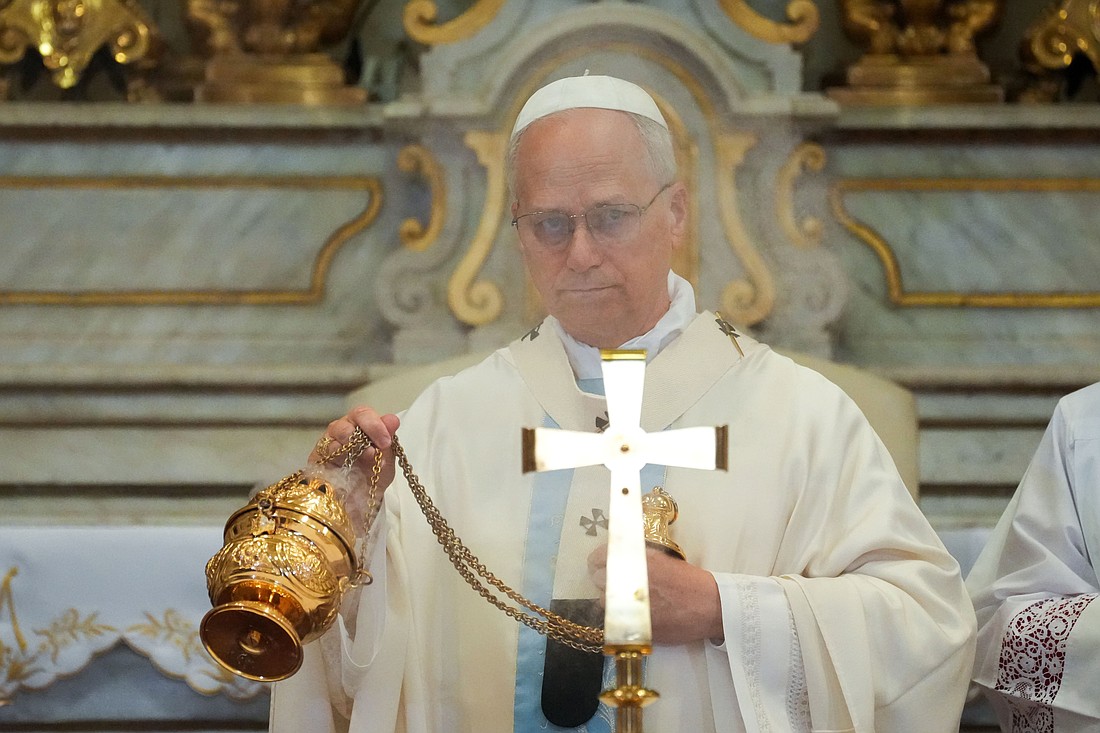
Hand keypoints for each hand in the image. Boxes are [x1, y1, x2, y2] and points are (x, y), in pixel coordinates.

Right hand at [310, 406, 400, 492]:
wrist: (360, 500)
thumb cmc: (373, 475)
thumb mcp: (387, 458)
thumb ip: (389, 438)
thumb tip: (392, 420)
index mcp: (361, 425)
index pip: (363, 413)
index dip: (375, 424)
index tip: (386, 442)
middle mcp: (343, 428)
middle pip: (349, 421)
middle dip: (365, 434)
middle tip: (375, 452)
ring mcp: (329, 441)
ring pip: (337, 432)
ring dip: (353, 446)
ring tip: (364, 460)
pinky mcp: (318, 456)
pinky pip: (326, 449)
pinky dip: (339, 456)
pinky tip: (347, 464)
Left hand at [588, 544, 723, 644]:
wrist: (709, 607)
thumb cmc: (690, 582)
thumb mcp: (663, 560)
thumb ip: (640, 559)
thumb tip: (621, 557)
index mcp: (636, 561)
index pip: (599, 558)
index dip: (598, 561)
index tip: (600, 564)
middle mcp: (628, 582)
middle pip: (598, 580)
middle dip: (605, 581)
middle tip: (617, 584)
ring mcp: (628, 605)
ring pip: (603, 602)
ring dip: (611, 600)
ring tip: (627, 602)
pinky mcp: (633, 626)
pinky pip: (615, 621)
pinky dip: (621, 618)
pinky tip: (634, 616)